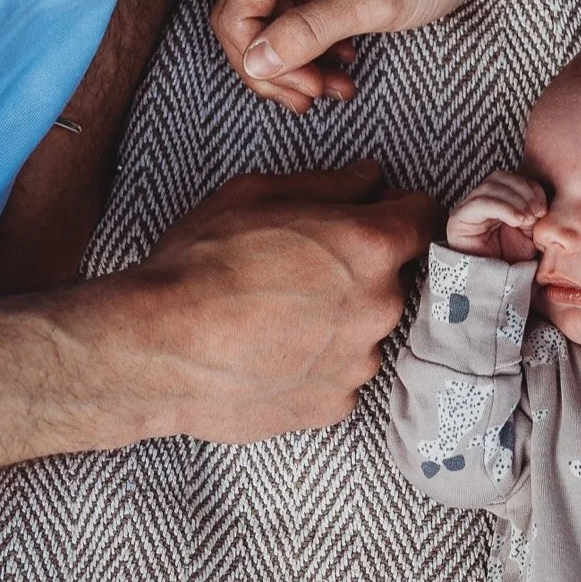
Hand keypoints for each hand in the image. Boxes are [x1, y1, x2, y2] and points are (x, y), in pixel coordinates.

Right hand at [77, 159, 439, 444]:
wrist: (155, 349)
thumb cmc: (200, 265)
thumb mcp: (257, 194)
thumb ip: (330, 184)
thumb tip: (370, 177)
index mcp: (370, 246)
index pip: (425, 218)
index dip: (400, 208)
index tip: (378, 211)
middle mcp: (379, 307)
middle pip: (395, 276)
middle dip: (363, 266)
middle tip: (304, 266)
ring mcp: (359, 361)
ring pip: (368, 327)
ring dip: (341, 317)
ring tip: (280, 313)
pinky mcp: (334, 404)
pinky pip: (342, 372)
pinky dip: (319, 362)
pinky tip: (274, 350)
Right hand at [210, 0, 519, 112]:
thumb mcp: (375, 1)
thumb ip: (309, 32)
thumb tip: (256, 63)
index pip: (235, 13)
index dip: (259, 63)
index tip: (306, 91)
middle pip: (245, 19)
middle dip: (277, 68)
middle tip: (317, 99)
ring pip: (270, 23)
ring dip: (297, 63)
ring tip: (338, 88)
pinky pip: (297, 16)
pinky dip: (314, 47)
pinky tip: (346, 66)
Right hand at [448, 170, 546, 261]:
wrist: (492, 289)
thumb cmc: (509, 265)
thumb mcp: (528, 237)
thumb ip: (533, 215)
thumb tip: (539, 202)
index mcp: (496, 203)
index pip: (512, 180)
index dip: (530, 188)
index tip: (544, 208)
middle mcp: (479, 202)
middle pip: (500, 177)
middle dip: (523, 191)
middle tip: (537, 212)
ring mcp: (467, 209)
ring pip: (490, 186)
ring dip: (515, 199)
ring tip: (527, 219)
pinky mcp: (458, 219)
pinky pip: (480, 203)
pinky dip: (503, 207)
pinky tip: (516, 220)